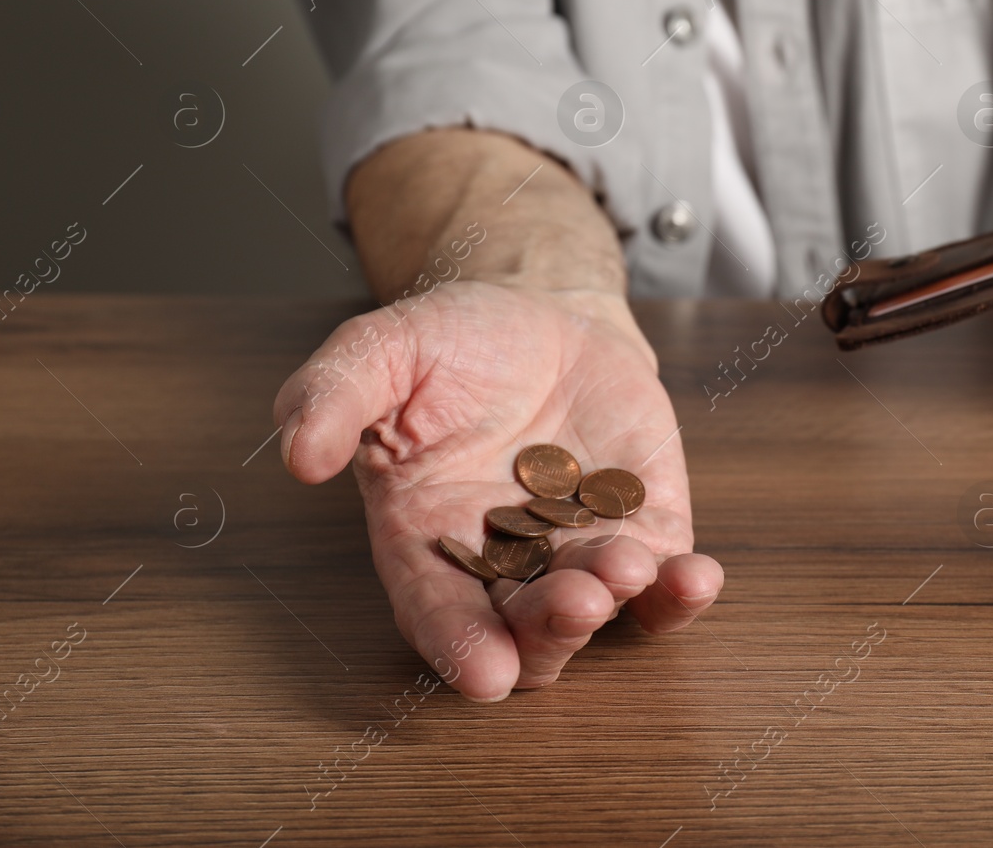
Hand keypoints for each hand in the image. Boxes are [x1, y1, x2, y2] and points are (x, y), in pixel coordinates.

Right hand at [271, 280, 721, 698]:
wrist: (543, 316)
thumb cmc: (454, 342)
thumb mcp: (383, 350)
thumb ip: (334, 395)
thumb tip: (297, 454)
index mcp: (426, 536)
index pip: (437, 611)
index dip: (459, 646)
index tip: (487, 675)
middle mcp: (503, 561)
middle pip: (524, 629)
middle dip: (550, 630)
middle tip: (573, 602)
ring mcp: (578, 549)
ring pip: (598, 610)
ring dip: (615, 603)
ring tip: (625, 565)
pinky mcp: (644, 526)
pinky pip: (664, 577)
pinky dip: (681, 590)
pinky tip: (695, 577)